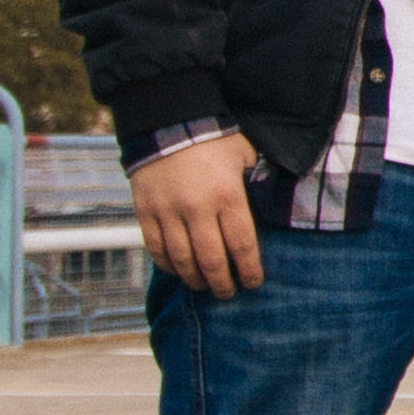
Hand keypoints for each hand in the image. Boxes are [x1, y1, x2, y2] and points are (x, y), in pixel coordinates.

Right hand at [132, 131, 264, 298]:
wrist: (168, 122)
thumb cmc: (215, 140)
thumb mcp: (246, 158)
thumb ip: (255, 185)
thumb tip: (268, 210)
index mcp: (227, 196)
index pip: (242, 246)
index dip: (250, 271)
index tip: (253, 282)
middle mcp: (197, 208)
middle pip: (212, 261)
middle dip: (223, 284)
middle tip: (229, 292)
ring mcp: (168, 212)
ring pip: (182, 260)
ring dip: (196, 279)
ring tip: (205, 285)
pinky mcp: (145, 211)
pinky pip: (156, 249)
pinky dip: (168, 265)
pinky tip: (179, 270)